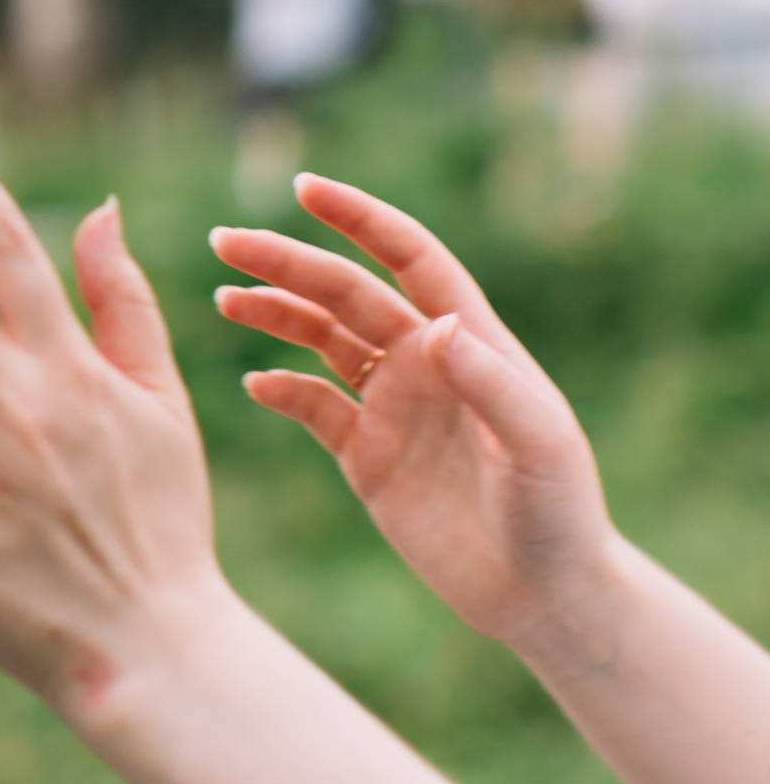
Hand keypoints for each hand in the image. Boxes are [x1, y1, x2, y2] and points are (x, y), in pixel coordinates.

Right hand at [211, 175, 615, 659]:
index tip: (305, 188)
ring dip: (274, 313)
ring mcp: (393, 407)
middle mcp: (425, 363)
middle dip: (286, 262)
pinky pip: (312, 408)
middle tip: (225, 241)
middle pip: (345, 293)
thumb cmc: (559, 513)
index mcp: (468, 341)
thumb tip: (436, 324)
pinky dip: (280, 389)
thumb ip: (490, 384)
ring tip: (224, 297)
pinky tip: (255, 383)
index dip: (360, 219)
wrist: (544, 595)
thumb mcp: (537, 445)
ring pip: (320, 340)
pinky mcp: (368, 456)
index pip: (408, 259)